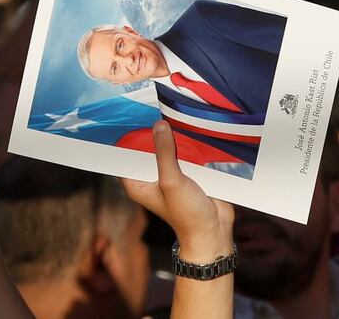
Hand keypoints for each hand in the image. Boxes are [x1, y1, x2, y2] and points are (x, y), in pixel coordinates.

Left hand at [122, 121, 233, 261]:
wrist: (213, 230)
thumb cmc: (186, 214)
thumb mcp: (171, 181)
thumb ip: (164, 153)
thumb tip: (159, 125)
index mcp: (137, 183)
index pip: (125, 155)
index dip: (127, 137)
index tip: (130, 115)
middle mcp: (151, 177)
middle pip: (147, 148)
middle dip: (152, 133)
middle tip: (155, 108)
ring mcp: (169, 174)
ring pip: (167, 148)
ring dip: (172, 136)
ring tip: (173, 112)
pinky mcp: (187, 173)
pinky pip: (184, 152)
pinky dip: (187, 143)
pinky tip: (190, 126)